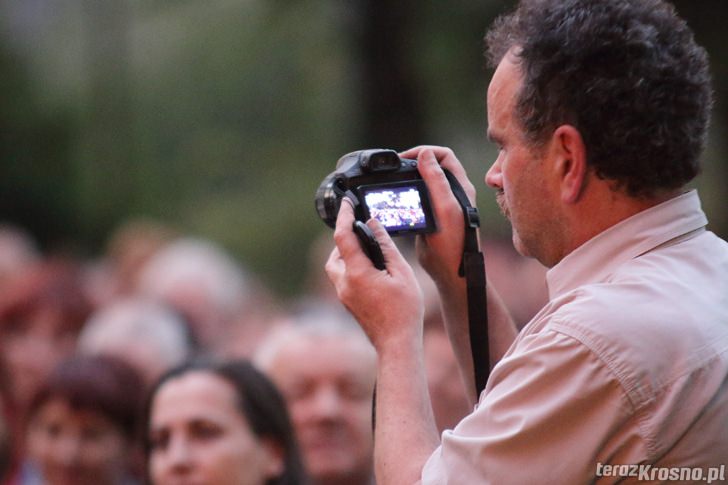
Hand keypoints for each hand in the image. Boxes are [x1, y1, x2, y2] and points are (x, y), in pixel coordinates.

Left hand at [325, 198, 424, 350]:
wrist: (396, 343)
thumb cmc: (404, 310)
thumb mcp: (401, 272)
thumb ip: (385, 246)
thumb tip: (374, 223)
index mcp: (357, 273)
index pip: (342, 236)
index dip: (343, 216)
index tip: (347, 202)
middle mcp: (344, 283)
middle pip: (335, 253)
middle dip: (345, 238)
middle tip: (362, 230)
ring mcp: (343, 295)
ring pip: (335, 266)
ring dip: (346, 254)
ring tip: (368, 251)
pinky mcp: (347, 303)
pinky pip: (342, 278)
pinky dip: (351, 268)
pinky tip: (370, 269)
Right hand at [399, 146, 478, 290]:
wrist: (450, 271)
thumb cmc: (453, 242)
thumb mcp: (445, 207)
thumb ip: (436, 179)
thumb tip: (425, 154)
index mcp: (460, 186)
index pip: (443, 156)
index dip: (424, 152)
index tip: (405, 159)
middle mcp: (452, 192)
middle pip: (432, 166)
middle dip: (413, 163)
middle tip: (396, 169)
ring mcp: (440, 204)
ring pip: (423, 182)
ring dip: (409, 179)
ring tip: (394, 183)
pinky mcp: (430, 216)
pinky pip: (417, 198)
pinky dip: (407, 194)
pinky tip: (397, 201)